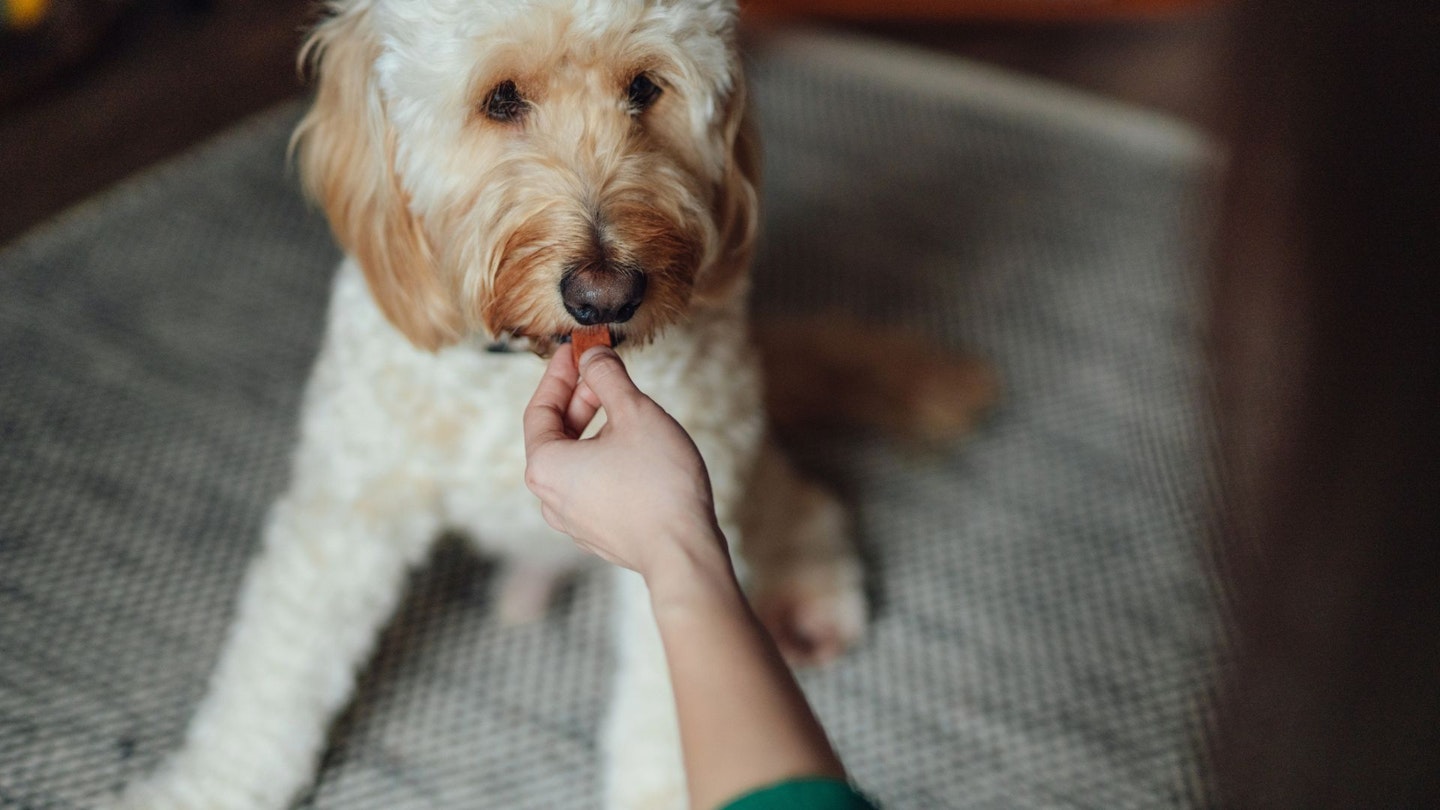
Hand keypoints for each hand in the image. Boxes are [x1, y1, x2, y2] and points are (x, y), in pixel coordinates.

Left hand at [523, 345, 726, 581]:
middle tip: (604, 371)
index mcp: (545, 466)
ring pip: (574, 461)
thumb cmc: (659, 483)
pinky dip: (603, 457)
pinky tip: (633, 447)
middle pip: (555, 434)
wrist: (684, 552)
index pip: (539, 407)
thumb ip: (607, 377)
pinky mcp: (596, 532)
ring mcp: (571, 520)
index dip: (559, 373)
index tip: (577, 349)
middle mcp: (549, 497)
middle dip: (579, 399)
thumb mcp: (635, 413)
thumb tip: (593, 355)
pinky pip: (591, 484)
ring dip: (593, 428)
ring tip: (624, 407)